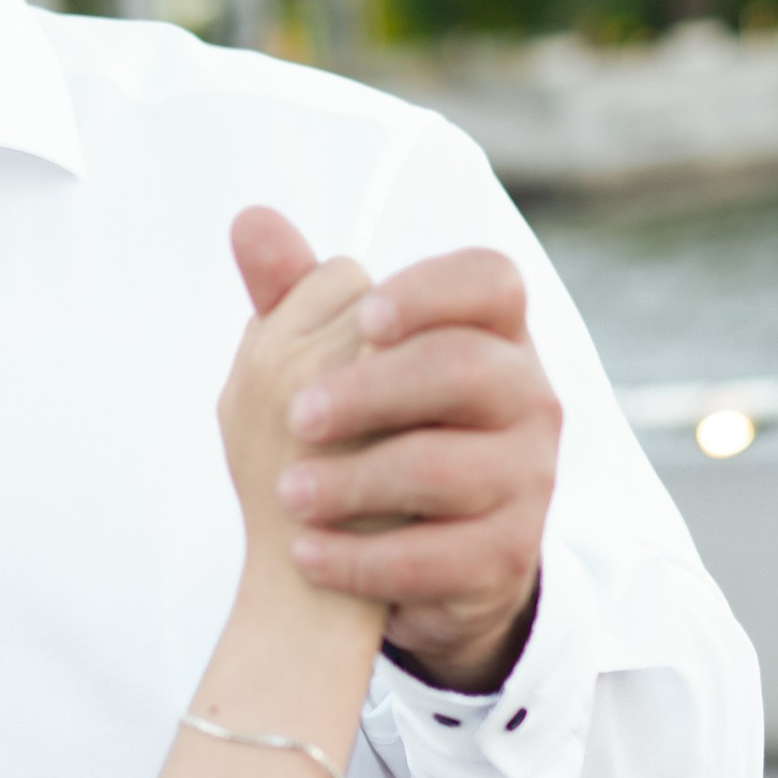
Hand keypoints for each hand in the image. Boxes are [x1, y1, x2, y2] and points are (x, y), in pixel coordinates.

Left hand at [233, 218, 560, 689]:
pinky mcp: (506, 556)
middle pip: (465, 368)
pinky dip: (362, 558)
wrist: (417, 558)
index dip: (431, 290)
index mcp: (494, 333)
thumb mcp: (336, 361)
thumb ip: (296, 294)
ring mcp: (527, 479)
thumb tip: (249, 218)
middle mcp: (529, 398)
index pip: (492, 281)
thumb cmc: (374, 432)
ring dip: (354, 480)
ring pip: (445, 468)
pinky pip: (438, 556)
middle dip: (372, 389)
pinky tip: (305, 554)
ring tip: (288, 494)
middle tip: (295, 416)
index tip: (363, 318)